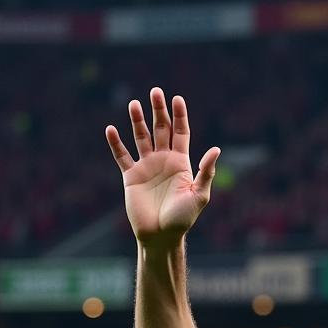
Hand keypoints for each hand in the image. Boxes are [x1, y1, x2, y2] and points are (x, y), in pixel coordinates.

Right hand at [106, 88, 220, 245]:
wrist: (161, 236)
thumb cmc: (183, 219)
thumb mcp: (199, 195)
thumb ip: (206, 172)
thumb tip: (216, 149)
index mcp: (181, 163)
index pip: (181, 133)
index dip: (179, 116)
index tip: (177, 98)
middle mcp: (163, 161)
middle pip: (160, 129)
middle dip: (158, 110)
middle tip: (155, 91)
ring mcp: (146, 167)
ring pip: (141, 138)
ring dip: (137, 121)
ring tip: (133, 104)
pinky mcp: (130, 176)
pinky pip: (122, 156)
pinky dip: (116, 143)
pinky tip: (111, 130)